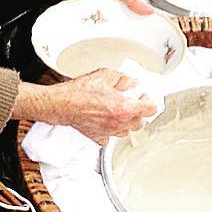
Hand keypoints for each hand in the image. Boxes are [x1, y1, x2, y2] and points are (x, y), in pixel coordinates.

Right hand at [13, 70, 157, 144]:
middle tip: (134, 103)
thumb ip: (122, 78)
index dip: (150, 101)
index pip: (150, 109)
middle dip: (139, 113)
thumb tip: (131, 82)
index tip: (145, 96)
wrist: (61, 104)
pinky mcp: (97, 136)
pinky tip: (106, 121)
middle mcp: (118, 122)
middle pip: (140, 123)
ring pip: (126, 131)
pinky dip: (110, 130)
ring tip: (120, 112)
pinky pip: (109, 137)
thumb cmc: (79, 91)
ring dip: (127, 123)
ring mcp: (108, 131)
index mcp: (124, 107)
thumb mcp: (104, 75)